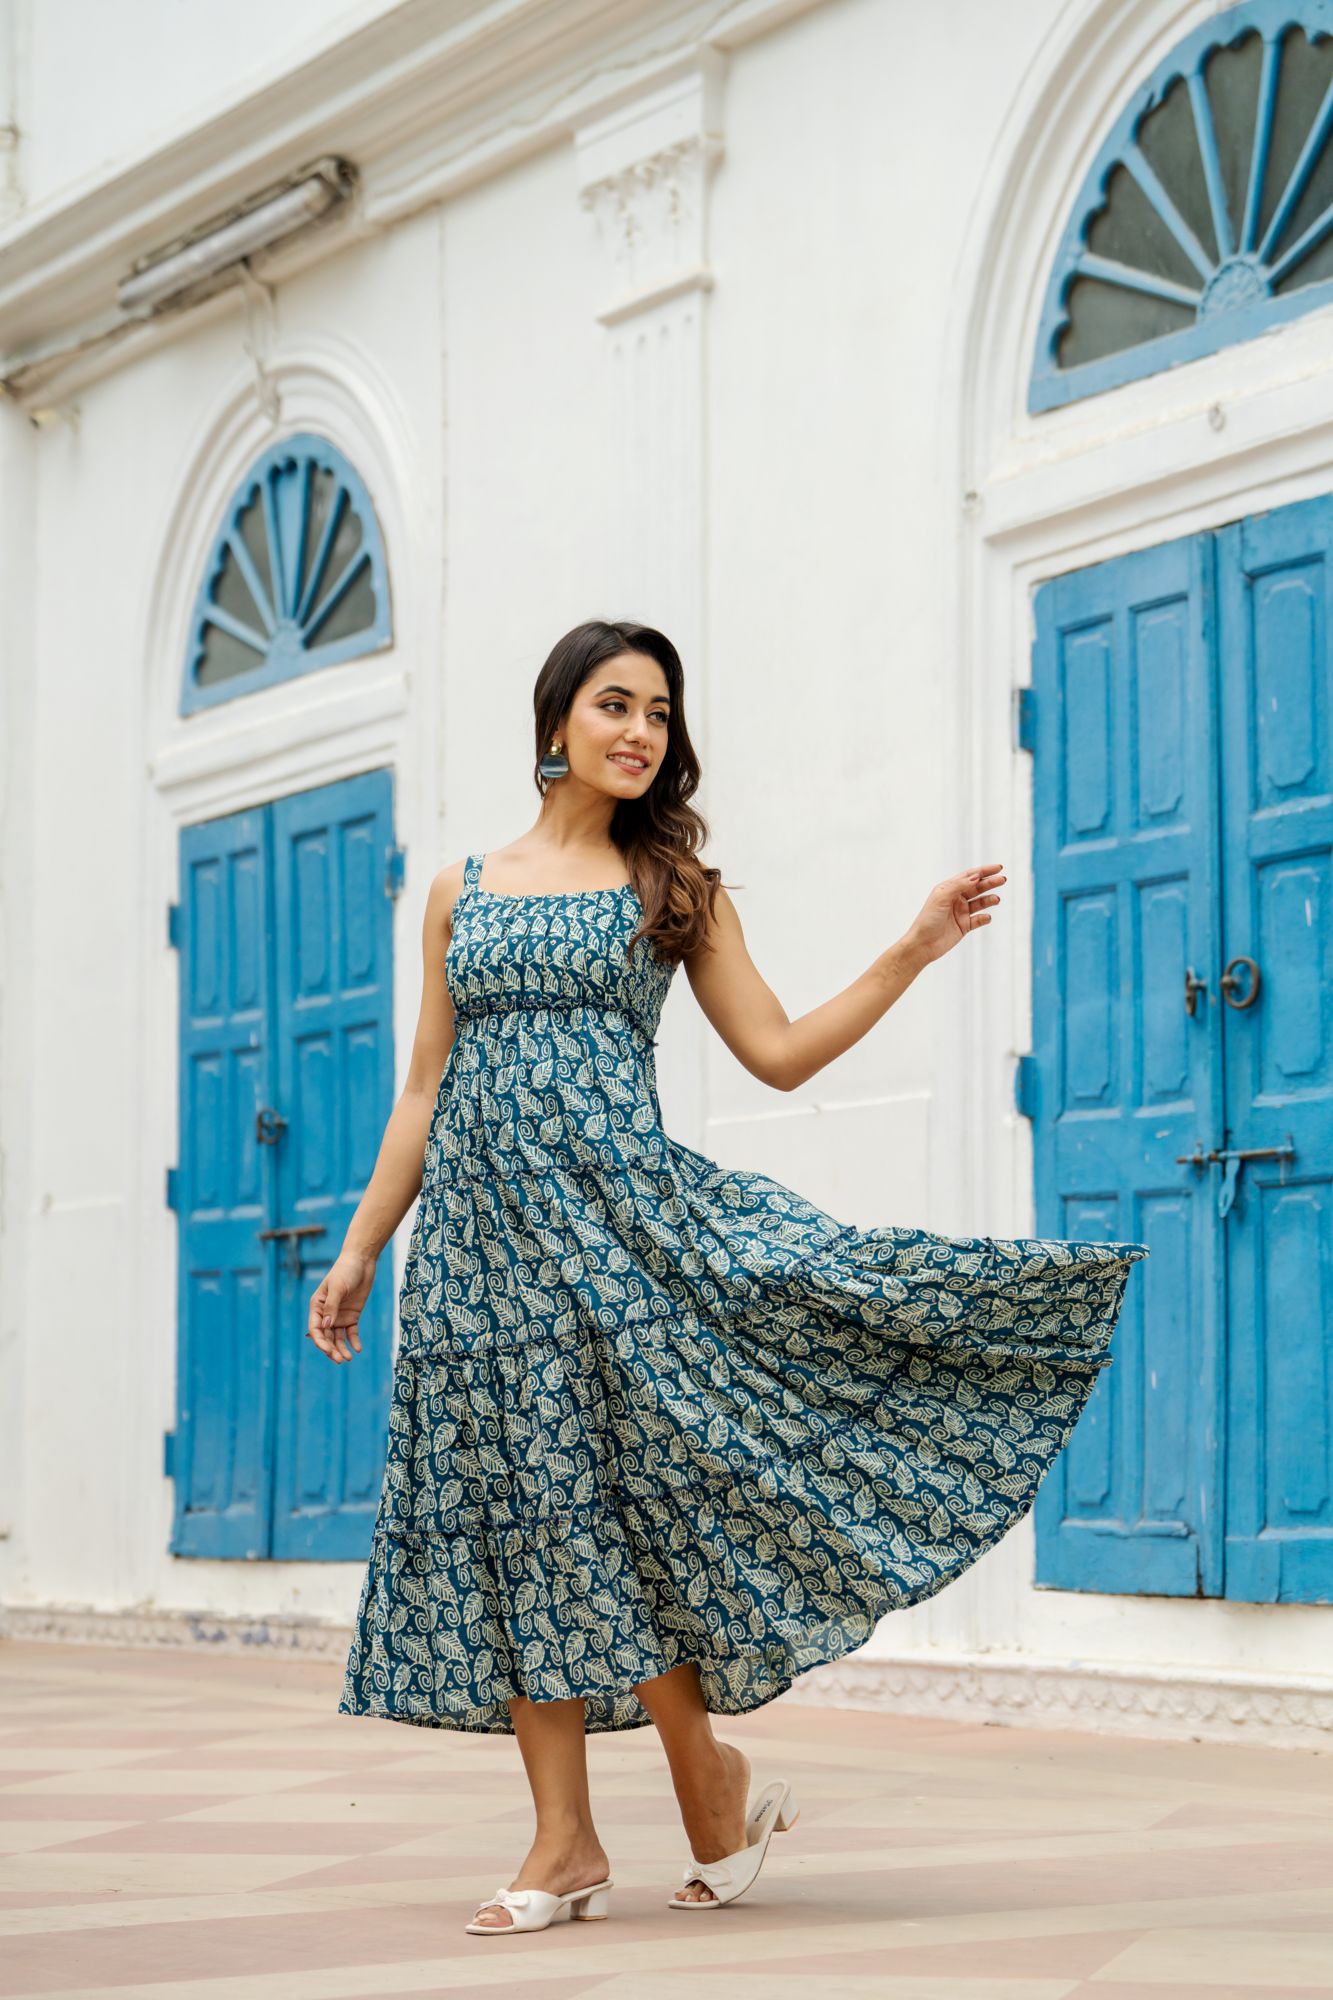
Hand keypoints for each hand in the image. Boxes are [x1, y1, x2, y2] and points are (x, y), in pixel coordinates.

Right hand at [308, 1249, 376, 1363]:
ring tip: (348, 1359)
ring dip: (341, 1349)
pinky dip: (353, 1341)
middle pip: (326, 1336)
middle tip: (340, 1360)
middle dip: (331, 1349)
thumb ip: (332, 1306)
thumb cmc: (345, 1271)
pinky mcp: (352, 1316)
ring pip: (338, 1337)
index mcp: (317, 1306)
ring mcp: (339, 1316)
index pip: (315, 1329)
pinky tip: (358, 1349)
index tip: (328, 1351)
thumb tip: (326, 1326)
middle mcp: (326, 1314)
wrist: (361, 1262)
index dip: (320, 1342)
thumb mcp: (338, 1287)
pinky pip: (351, 1332)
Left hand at [905, 862, 1005, 965]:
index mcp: (948, 889)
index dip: (984, 871)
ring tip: (996, 899)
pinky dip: (984, 918)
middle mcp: (955, 899)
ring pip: (980, 903)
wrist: (922, 945)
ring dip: (989, 899)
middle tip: (1003, 880)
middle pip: (977, 887)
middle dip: (990, 883)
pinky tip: (987, 917)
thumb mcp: (941, 898)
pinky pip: (978, 920)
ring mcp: (960, 912)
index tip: (999, 867)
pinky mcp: (964, 926)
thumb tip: (976, 876)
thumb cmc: (928, 919)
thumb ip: (958, 886)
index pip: (969, 876)